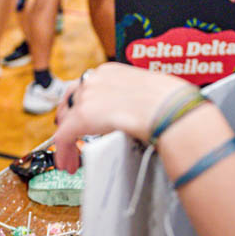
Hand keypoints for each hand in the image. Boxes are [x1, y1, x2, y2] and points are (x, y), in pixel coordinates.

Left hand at [53, 63, 193, 173]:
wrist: (169, 108)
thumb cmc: (170, 102)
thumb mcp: (149, 92)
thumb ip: (135, 99)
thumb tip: (141, 111)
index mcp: (110, 72)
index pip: (86, 87)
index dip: (81, 105)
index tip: (82, 117)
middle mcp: (94, 80)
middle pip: (71, 101)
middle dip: (68, 120)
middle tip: (70, 137)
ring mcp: (87, 96)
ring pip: (67, 121)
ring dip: (68, 141)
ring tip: (71, 159)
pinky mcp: (82, 116)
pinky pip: (64, 136)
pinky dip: (64, 152)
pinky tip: (68, 164)